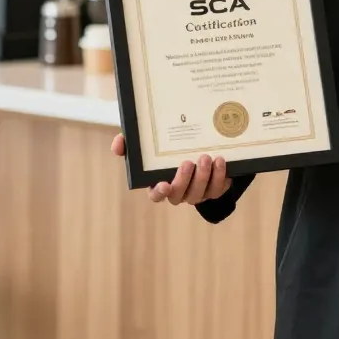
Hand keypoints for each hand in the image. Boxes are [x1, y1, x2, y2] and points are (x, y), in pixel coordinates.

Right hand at [110, 132, 231, 205]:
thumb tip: (118, 144)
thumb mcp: (148, 145)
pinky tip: (220, 160)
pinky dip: (219, 175)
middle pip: (179, 195)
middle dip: (184, 180)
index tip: (164, 184)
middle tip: (188, 162)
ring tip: (206, 157)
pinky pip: (218, 187)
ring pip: (199, 193)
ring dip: (203, 176)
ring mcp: (197, 191)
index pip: (156, 195)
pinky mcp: (215, 188)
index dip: (160, 192)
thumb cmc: (167, 149)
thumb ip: (130, 143)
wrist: (199, 147)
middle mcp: (179, 191)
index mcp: (161, 183)